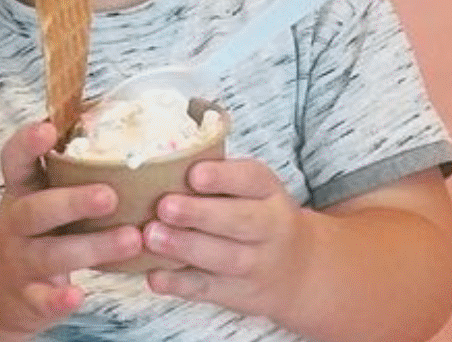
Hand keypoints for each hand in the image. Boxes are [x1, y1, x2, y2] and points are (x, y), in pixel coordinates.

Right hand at [0, 121, 145, 339]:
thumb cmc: (33, 234)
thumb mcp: (39, 198)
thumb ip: (69, 173)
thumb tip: (125, 130)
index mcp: (22, 192)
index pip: (15, 161)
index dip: (28, 143)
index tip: (48, 128)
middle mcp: (16, 224)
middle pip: (37, 209)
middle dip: (72, 201)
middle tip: (110, 195)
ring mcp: (20, 261)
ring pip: (51, 254)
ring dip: (91, 247)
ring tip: (131, 239)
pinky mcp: (28, 298)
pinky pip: (42, 299)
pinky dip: (58, 299)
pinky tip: (78, 295)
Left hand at [140, 157, 311, 317]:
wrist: (299, 271)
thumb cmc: (258, 217)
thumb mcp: (254, 190)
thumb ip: (218, 176)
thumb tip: (164, 158)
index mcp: (268, 192)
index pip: (251, 179)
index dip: (222, 177)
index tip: (194, 174)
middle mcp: (269, 228)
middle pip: (239, 221)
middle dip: (199, 213)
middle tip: (165, 207)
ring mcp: (255, 265)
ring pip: (223, 258)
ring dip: (185, 247)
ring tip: (152, 236)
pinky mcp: (237, 293)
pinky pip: (207, 290)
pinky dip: (178, 284)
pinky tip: (154, 275)